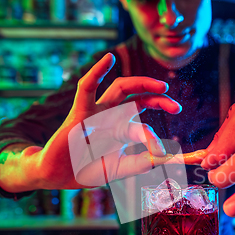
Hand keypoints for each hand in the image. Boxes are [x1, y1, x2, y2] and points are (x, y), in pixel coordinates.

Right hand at [26, 53, 181, 189]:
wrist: (57, 175)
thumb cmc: (87, 169)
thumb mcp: (119, 169)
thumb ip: (140, 164)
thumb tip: (164, 156)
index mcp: (121, 129)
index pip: (143, 124)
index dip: (154, 138)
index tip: (161, 152)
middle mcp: (112, 116)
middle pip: (138, 98)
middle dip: (159, 98)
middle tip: (176, 107)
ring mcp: (97, 112)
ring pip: (120, 88)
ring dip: (142, 83)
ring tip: (162, 87)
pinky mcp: (80, 112)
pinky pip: (87, 87)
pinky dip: (97, 71)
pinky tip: (109, 58)